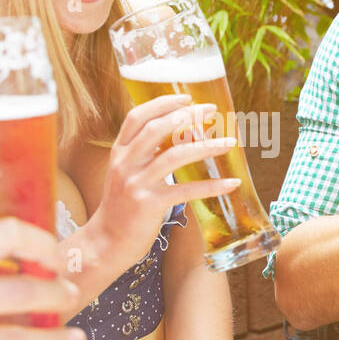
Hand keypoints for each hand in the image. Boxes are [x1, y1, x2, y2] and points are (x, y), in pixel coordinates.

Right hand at [86, 93, 240, 267]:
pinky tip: (231, 183)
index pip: (137, 117)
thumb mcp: (126, 173)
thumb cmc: (123, 206)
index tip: (186, 97)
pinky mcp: (150, 205)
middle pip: (157, 129)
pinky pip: (186, 191)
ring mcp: (136, 184)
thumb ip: (144, 153)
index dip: (162, 103)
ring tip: (230, 142)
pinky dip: (212, 186)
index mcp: (119, 152)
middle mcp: (125, 163)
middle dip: (187, 116)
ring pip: (174, 156)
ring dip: (206, 146)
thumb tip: (178, 133)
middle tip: (211, 111)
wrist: (107, 242)